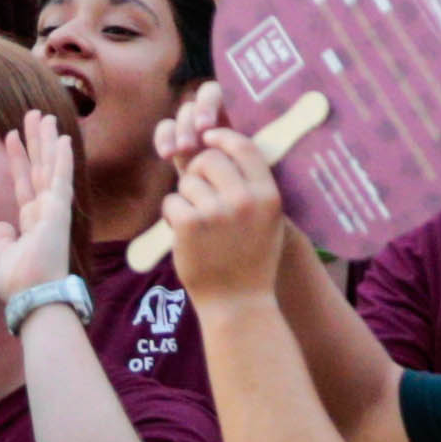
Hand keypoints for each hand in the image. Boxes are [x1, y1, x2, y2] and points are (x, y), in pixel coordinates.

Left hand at [0, 108, 79, 293]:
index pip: (24, 181)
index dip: (18, 158)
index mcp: (32, 221)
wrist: (32, 299)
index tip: (11, 135)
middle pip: (39, 167)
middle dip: (36, 141)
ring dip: (47, 141)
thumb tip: (0, 226)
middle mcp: (45, 212)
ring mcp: (54, 210)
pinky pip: (60, 179)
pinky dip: (61, 158)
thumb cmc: (20, 285)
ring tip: (44, 116)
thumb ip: (3, 240)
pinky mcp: (59, 212)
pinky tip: (62, 138)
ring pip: (49, 167)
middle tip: (34, 115)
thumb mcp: (3, 257)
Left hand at [150, 124, 292, 303]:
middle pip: (209, 159)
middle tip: (198, 194)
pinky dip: (172, 216)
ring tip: (198, 226)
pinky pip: (171, 201)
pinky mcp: (190, 225)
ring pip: (187, 181)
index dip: (223, 138)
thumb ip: (254, 186)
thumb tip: (228, 146)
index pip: (244, 147)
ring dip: (186, 199)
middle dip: (198, 171)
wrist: (238, 304)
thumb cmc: (252, 261)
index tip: (209, 137)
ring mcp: (216, 212)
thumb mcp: (268, 220)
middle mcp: (244, 200)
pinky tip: (183, 235)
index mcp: (268, 195)